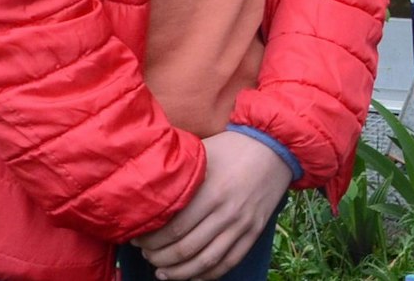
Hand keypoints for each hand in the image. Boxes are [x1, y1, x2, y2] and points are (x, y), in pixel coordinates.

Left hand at [133, 131, 290, 280]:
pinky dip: (208, 274)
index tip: (138, 240)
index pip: (173, 229)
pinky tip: (192, 276)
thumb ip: (180, 173)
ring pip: (206, 261)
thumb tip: (146, 187)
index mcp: (211, 192)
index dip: (151, 241)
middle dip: (160, 258)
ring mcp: (243, 224)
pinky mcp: (255, 231)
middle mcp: (227, 212)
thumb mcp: (203, 152)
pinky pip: (230, 262)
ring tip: (162, 272)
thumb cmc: (232, 146)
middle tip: (146, 255)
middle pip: (186, 249)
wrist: (275, 146)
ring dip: (180, 273)